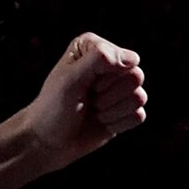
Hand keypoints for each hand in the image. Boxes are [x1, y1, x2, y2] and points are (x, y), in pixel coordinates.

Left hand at [20, 33, 148, 171]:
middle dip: (109, 94)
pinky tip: (101, 122)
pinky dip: (118, 123)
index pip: (125, 59)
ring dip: (112, 110)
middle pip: (136, 77)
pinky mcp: (125, 109)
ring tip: (93, 110)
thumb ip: (99, 59)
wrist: (48, 140)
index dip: (108, 76)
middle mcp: (109, 63)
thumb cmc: (54, 106)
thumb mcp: (71, 78)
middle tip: (88, 99)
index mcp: (93, 47)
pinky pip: (139, 115)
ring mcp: (119, 87)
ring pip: (139, 97)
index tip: (85, 84)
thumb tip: (134, 59)